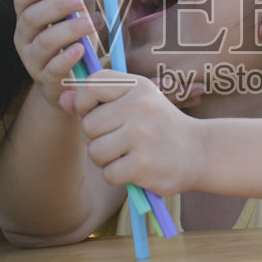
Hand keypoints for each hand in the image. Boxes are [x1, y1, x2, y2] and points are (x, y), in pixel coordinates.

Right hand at [12, 0, 97, 110]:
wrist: (86, 82)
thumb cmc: (88, 38)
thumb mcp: (95, 8)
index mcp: (32, 16)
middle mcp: (26, 38)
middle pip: (30, 18)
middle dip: (56, 6)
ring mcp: (34, 62)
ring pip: (43, 43)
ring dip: (68, 30)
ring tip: (93, 23)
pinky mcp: (48, 83)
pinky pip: (52, 70)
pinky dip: (66, 58)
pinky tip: (82, 49)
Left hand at [64, 73, 204, 195]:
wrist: (199, 151)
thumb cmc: (158, 124)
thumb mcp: (134, 102)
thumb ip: (97, 99)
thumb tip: (62, 99)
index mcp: (137, 87)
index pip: (91, 86)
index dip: (84, 103)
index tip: (97, 112)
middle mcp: (140, 107)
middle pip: (88, 125)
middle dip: (97, 137)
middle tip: (119, 140)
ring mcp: (142, 136)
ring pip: (95, 151)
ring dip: (106, 159)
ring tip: (126, 155)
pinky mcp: (144, 164)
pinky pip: (109, 173)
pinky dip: (117, 176)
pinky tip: (135, 169)